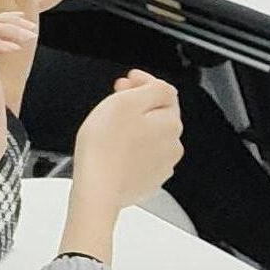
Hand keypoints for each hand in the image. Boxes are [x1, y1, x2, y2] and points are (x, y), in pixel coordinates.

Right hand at [68, 69, 183, 209]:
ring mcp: (161, 166)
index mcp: (170, 124)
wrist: (97, 190)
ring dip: (134, 127)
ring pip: (150, 136)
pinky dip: (131, 149)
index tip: (128, 79)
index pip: (164, 92)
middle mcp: (172, 146)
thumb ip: (153, 88)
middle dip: (138, 104)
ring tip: (110, 127)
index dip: (143, 82)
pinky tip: (114, 148)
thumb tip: (160, 87)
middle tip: (115, 99)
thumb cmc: (105, 147)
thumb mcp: (127, 101)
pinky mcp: (147, 181)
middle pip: (157, 114)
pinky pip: (142, 157)